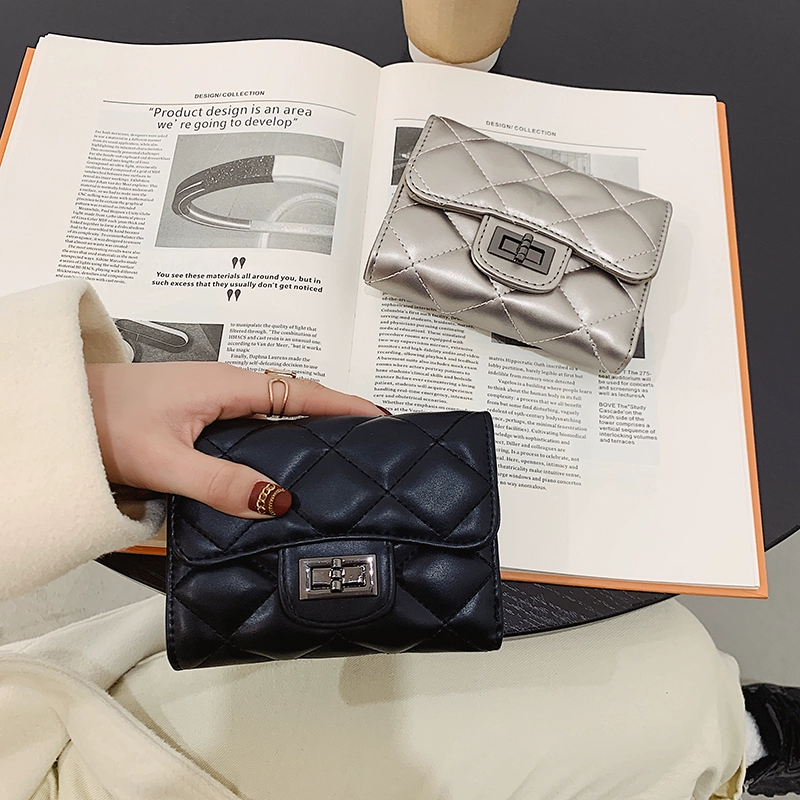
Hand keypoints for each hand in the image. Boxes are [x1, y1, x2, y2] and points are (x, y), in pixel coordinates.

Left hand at [85, 362, 385, 517]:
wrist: (61, 410)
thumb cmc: (103, 423)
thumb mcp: (164, 460)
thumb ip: (220, 481)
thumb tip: (276, 499)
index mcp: (225, 386)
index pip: (299, 393)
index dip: (342, 404)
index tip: (377, 416)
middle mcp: (223, 385)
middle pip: (294, 396)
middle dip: (334, 410)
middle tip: (369, 434)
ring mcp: (211, 396)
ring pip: (272, 406)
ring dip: (307, 420)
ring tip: (336, 445)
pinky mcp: (198, 411)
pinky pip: (252, 416)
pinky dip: (278, 429)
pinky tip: (279, 452)